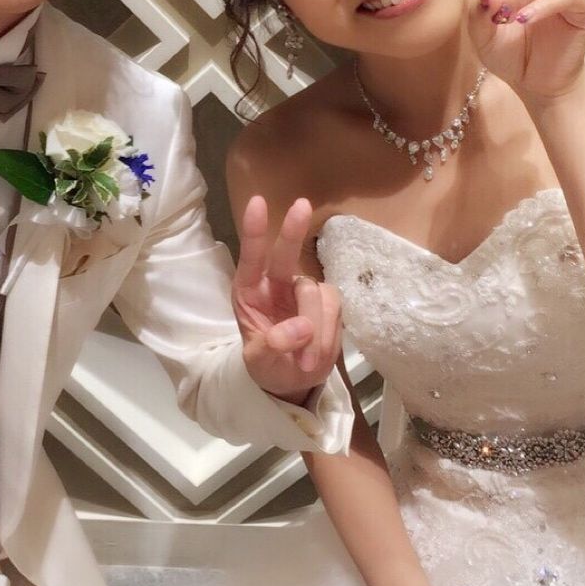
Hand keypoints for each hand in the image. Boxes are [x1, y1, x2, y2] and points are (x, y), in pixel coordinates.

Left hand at [232, 195, 342, 400]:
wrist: (294, 383)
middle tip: (301, 205)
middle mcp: (276, 285)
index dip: (254, 232)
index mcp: (249, 293)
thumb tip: (300, 329)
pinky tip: (318, 356)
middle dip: (293, 230)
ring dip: (315, 331)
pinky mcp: (328, 304)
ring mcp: (304, 293)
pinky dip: (328, 336)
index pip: (250, 258)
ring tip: (306, 363)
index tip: (257, 202)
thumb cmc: (269, 367)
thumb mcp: (260, 365)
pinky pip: (334, 310)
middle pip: (286, 254)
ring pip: (316, 294)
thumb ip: (272, 347)